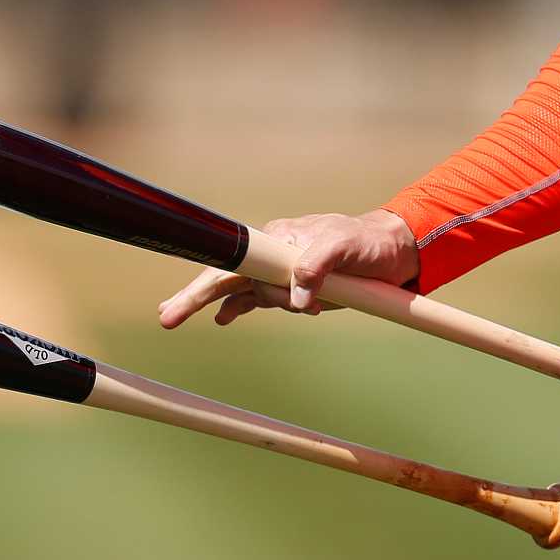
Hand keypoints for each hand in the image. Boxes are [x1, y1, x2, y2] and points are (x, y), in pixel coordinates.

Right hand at [158, 210, 419, 328]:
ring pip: (243, 292)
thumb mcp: (346, 246)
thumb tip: (298, 294)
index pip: (237, 261)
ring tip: (187, 318)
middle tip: (167, 317)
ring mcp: (282, 271)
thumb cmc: (367, 242)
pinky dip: (241, 309)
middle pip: (228, 277)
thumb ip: (319, 263)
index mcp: (279, 239)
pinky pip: (258, 299)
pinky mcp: (294, 287)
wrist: (392, 251)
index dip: (211, 281)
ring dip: (227, 307)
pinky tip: (224, 320)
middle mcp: (274, 254)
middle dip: (196, 296)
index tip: (198, 298)